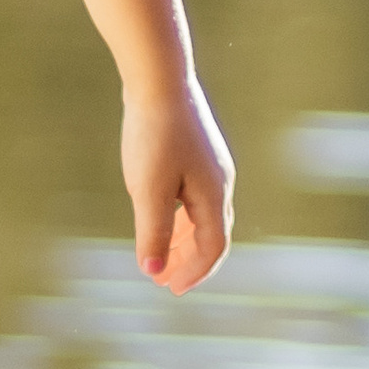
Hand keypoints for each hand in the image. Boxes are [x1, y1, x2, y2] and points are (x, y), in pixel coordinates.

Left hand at [121, 77, 234, 292]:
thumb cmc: (153, 134)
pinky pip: (193, 196)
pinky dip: (179, 216)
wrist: (159, 79)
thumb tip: (152, 271)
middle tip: (165, 282)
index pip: (213, 247)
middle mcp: (220, 181)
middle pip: (212, 234)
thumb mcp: (148, 189)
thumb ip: (152, 232)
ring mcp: (210, 165)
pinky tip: (160, 216)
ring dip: (183, 240)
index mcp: (214, 194)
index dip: (194, 272)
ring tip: (161, 257)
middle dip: (190, 261)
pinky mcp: (195, 151)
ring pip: (202, 214)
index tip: (170, 289)